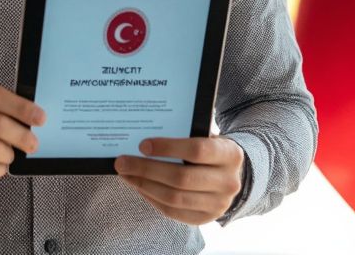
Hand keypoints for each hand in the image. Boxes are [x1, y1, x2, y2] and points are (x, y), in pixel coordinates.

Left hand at [114, 136, 244, 224]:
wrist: (232, 176)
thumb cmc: (211, 151)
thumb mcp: (207, 138)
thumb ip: (185, 135)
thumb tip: (145, 140)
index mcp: (230, 155)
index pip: (197, 150)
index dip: (168, 148)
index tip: (142, 145)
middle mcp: (228, 182)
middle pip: (181, 178)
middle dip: (146, 169)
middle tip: (122, 162)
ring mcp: (218, 204)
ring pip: (173, 197)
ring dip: (144, 185)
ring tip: (126, 174)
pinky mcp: (205, 218)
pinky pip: (172, 211)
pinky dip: (151, 197)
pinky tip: (139, 185)